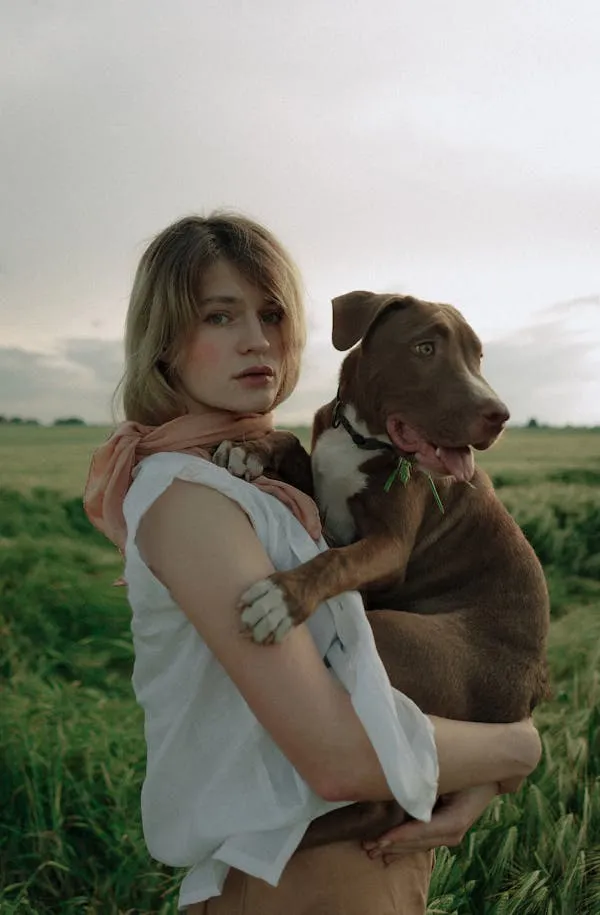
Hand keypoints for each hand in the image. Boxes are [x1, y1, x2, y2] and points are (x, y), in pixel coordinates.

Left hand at [362, 783, 497, 861]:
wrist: (491, 772)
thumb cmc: (468, 766)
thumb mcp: (449, 771)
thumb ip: (426, 777)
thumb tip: (401, 775)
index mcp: (456, 817)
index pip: (425, 830)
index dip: (403, 836)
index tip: (382, 839)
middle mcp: (454, 830)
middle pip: (419, 842)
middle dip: (393, 845)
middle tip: (368, 847)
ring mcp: (451, 833)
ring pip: (419, 845)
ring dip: (396, 848)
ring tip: (371, 851)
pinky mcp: (445, 830)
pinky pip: (422, 841)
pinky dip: (404, 846)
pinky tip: (388, 855)